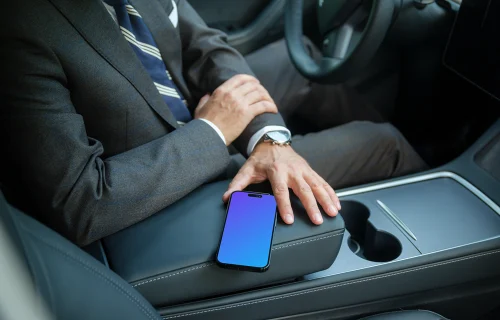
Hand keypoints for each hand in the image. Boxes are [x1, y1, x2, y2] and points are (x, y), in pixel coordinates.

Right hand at [194, 74, 277, 145]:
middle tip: (264, 95)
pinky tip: (273, 110)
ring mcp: (240, 103)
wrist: (208, 135)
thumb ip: (204, 99)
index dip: (250, 79)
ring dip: (267, 97)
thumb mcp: (200, 108)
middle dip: (261, 89)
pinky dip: (270, 106)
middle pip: (253, 85)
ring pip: (260, 94)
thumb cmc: (203, 124)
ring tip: (270, 103)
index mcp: (222, 90)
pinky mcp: (247, 114)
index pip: (240, 78)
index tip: (255, 83)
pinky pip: (263, 105)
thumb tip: (207, 95)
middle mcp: (232, 94)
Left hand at [222, 143, 340, 224]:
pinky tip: (336, 204)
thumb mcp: (247, 169)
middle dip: (311, 206)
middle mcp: (292, 170)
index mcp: (276, 171)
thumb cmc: (261, 158)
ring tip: (332, 213)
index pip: (281, 191)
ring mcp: (304, 170)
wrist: (273, 141)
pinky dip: (331, 193)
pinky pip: (323, 182)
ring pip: (317, 186)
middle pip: (303, 190)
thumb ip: (237, 184)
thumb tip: (227, 198)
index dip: (284, 205)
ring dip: (326, 200)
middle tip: (316, 220)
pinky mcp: (310, 171)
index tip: (288, 218)